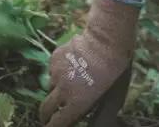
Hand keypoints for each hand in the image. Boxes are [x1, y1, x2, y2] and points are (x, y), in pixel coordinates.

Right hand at [39, 0, 139, 126]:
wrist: (105, 40)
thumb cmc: (112, 69)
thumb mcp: (107, 96)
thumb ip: (92, 109)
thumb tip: (85, 117)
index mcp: (76, 103)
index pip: (56, 124)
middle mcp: (63, 91)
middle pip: (45, 109)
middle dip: (46, 114)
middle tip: (49, 115)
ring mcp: (56, 73)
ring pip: (50, 86)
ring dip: (56, 87)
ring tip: (70, 79)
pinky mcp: (54, 58)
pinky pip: (53, 69)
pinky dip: (58, 70)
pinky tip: (71, 63)